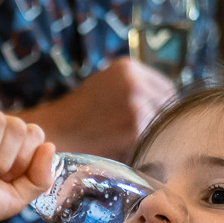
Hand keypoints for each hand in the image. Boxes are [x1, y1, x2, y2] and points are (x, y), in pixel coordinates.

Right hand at [24, 57, 175, 160]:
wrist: (54, 136)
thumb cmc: (78, 115)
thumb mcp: (105, 85)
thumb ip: (136, 87)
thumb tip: (165, 104)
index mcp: (128, 69)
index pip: (166, 88)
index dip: (161, 106)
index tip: (154, 119)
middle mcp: (136, 85)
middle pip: (168, 107)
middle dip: (159, 123)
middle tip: (145, 137)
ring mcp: (137, 109)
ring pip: (163, 126)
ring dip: (155, 139)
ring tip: (135, 147)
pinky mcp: (135, 134)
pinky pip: (154, 144)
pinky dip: (148, 152)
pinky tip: (132, 153)